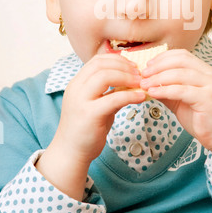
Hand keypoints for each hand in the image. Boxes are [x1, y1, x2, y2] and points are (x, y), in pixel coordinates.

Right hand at [36, 53, 144, 198]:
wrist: (71, 153)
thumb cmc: (86, 129)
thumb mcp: (97, 104)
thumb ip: (109, 92)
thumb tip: (131, 82)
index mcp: (77, 83)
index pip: (96, 60)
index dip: (117, 59)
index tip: (132, 66)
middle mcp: (76, 88)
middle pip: (100, 64)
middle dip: (123, 66)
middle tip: (139, 74)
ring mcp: (81, 101)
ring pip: (104, 76)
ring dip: (126, 77)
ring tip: (140, 83)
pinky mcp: (89, 115)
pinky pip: (113, 99)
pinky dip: (130, 95)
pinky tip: (141, 98)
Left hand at [140, 49, 211, 151]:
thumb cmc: (205, 119)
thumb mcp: (182, 100)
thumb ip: (169, 89)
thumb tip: (148, 82)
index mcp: (205, 71)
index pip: (182, 55)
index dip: (163, 57)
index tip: (148, 65)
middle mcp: (210, 74)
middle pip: (180, 61)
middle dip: (158, 66)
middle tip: (143, 74)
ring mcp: (210, 85)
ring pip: (180, 74)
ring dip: (158, 78)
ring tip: (145, 84)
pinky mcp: (208, 99)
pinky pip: (182, 90)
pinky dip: (165, 90)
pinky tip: (153, 93)